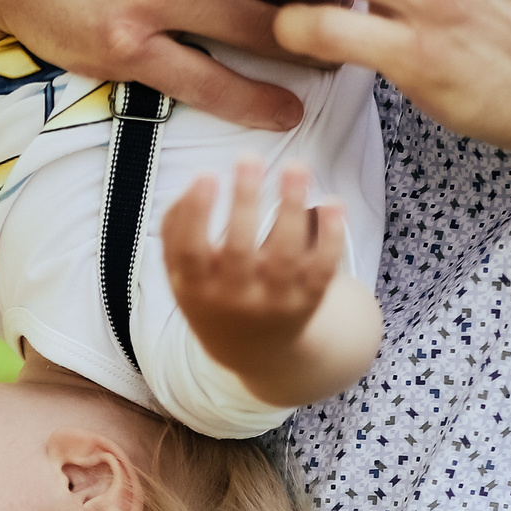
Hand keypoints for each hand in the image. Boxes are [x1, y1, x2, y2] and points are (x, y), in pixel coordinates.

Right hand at [160, 160, 344, 386]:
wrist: (256, 353)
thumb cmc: (214, 294)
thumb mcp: (183, 274)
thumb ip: (177, 231)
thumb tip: (195, 183)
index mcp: (197, 289)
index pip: (192, 252)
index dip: (196, 214)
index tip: (206, 174)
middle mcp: (235, 299)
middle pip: (239, 249)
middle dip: (244, 202)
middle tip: (249, 157)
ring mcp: (275, 301)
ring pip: (285, 255)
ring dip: (291, 208)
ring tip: (296, 166)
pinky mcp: (310, 300)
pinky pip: (323, 268)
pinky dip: (331, 236)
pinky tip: (333, 201)